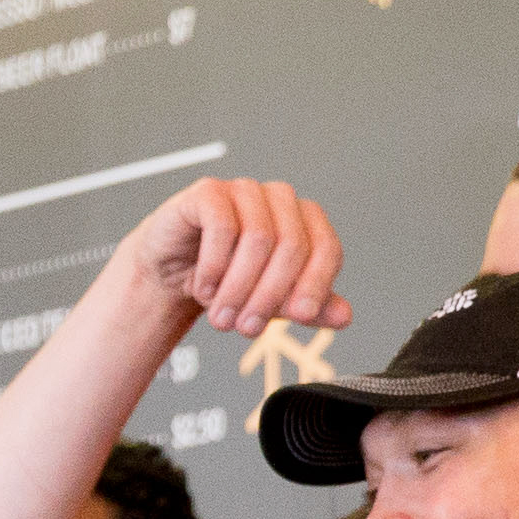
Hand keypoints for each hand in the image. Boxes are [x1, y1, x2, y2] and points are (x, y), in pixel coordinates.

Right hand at [109, 176, 347, 345]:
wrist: (174, 273)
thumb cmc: (228, 281)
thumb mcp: (273, 302)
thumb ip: (310, 306)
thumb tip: (344, 316)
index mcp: (305, 220)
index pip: (326, 247)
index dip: (316, 283)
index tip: (300, 316)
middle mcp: (279, 199)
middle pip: (292, 245)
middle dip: (269, 295)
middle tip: (247, 327)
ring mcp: (244, 190)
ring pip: (258, 238)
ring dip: (238, 287)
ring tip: (223, 315)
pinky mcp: (209, 191)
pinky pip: (222, 226)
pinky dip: (214, 266)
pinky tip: (204, 286)